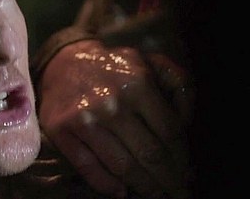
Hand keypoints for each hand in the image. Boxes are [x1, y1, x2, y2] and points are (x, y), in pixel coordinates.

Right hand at [39, 40, 192, 198]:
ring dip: (144, 187)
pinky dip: (107, 185)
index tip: (188, 174)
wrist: (63, 62)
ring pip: (122, 166)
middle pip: (149, 154)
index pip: (170, 133)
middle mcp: (112, 104)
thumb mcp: (152, 63)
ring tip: (156, 195)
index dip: (182, 158)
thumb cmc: (114, 69)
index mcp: (138, 84)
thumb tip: (187, 123)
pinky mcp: (61, 131)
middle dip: (169, 180)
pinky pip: (88, 167)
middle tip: (179, 194)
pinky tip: (122, 191)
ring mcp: (85, 119)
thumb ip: (179, 85)